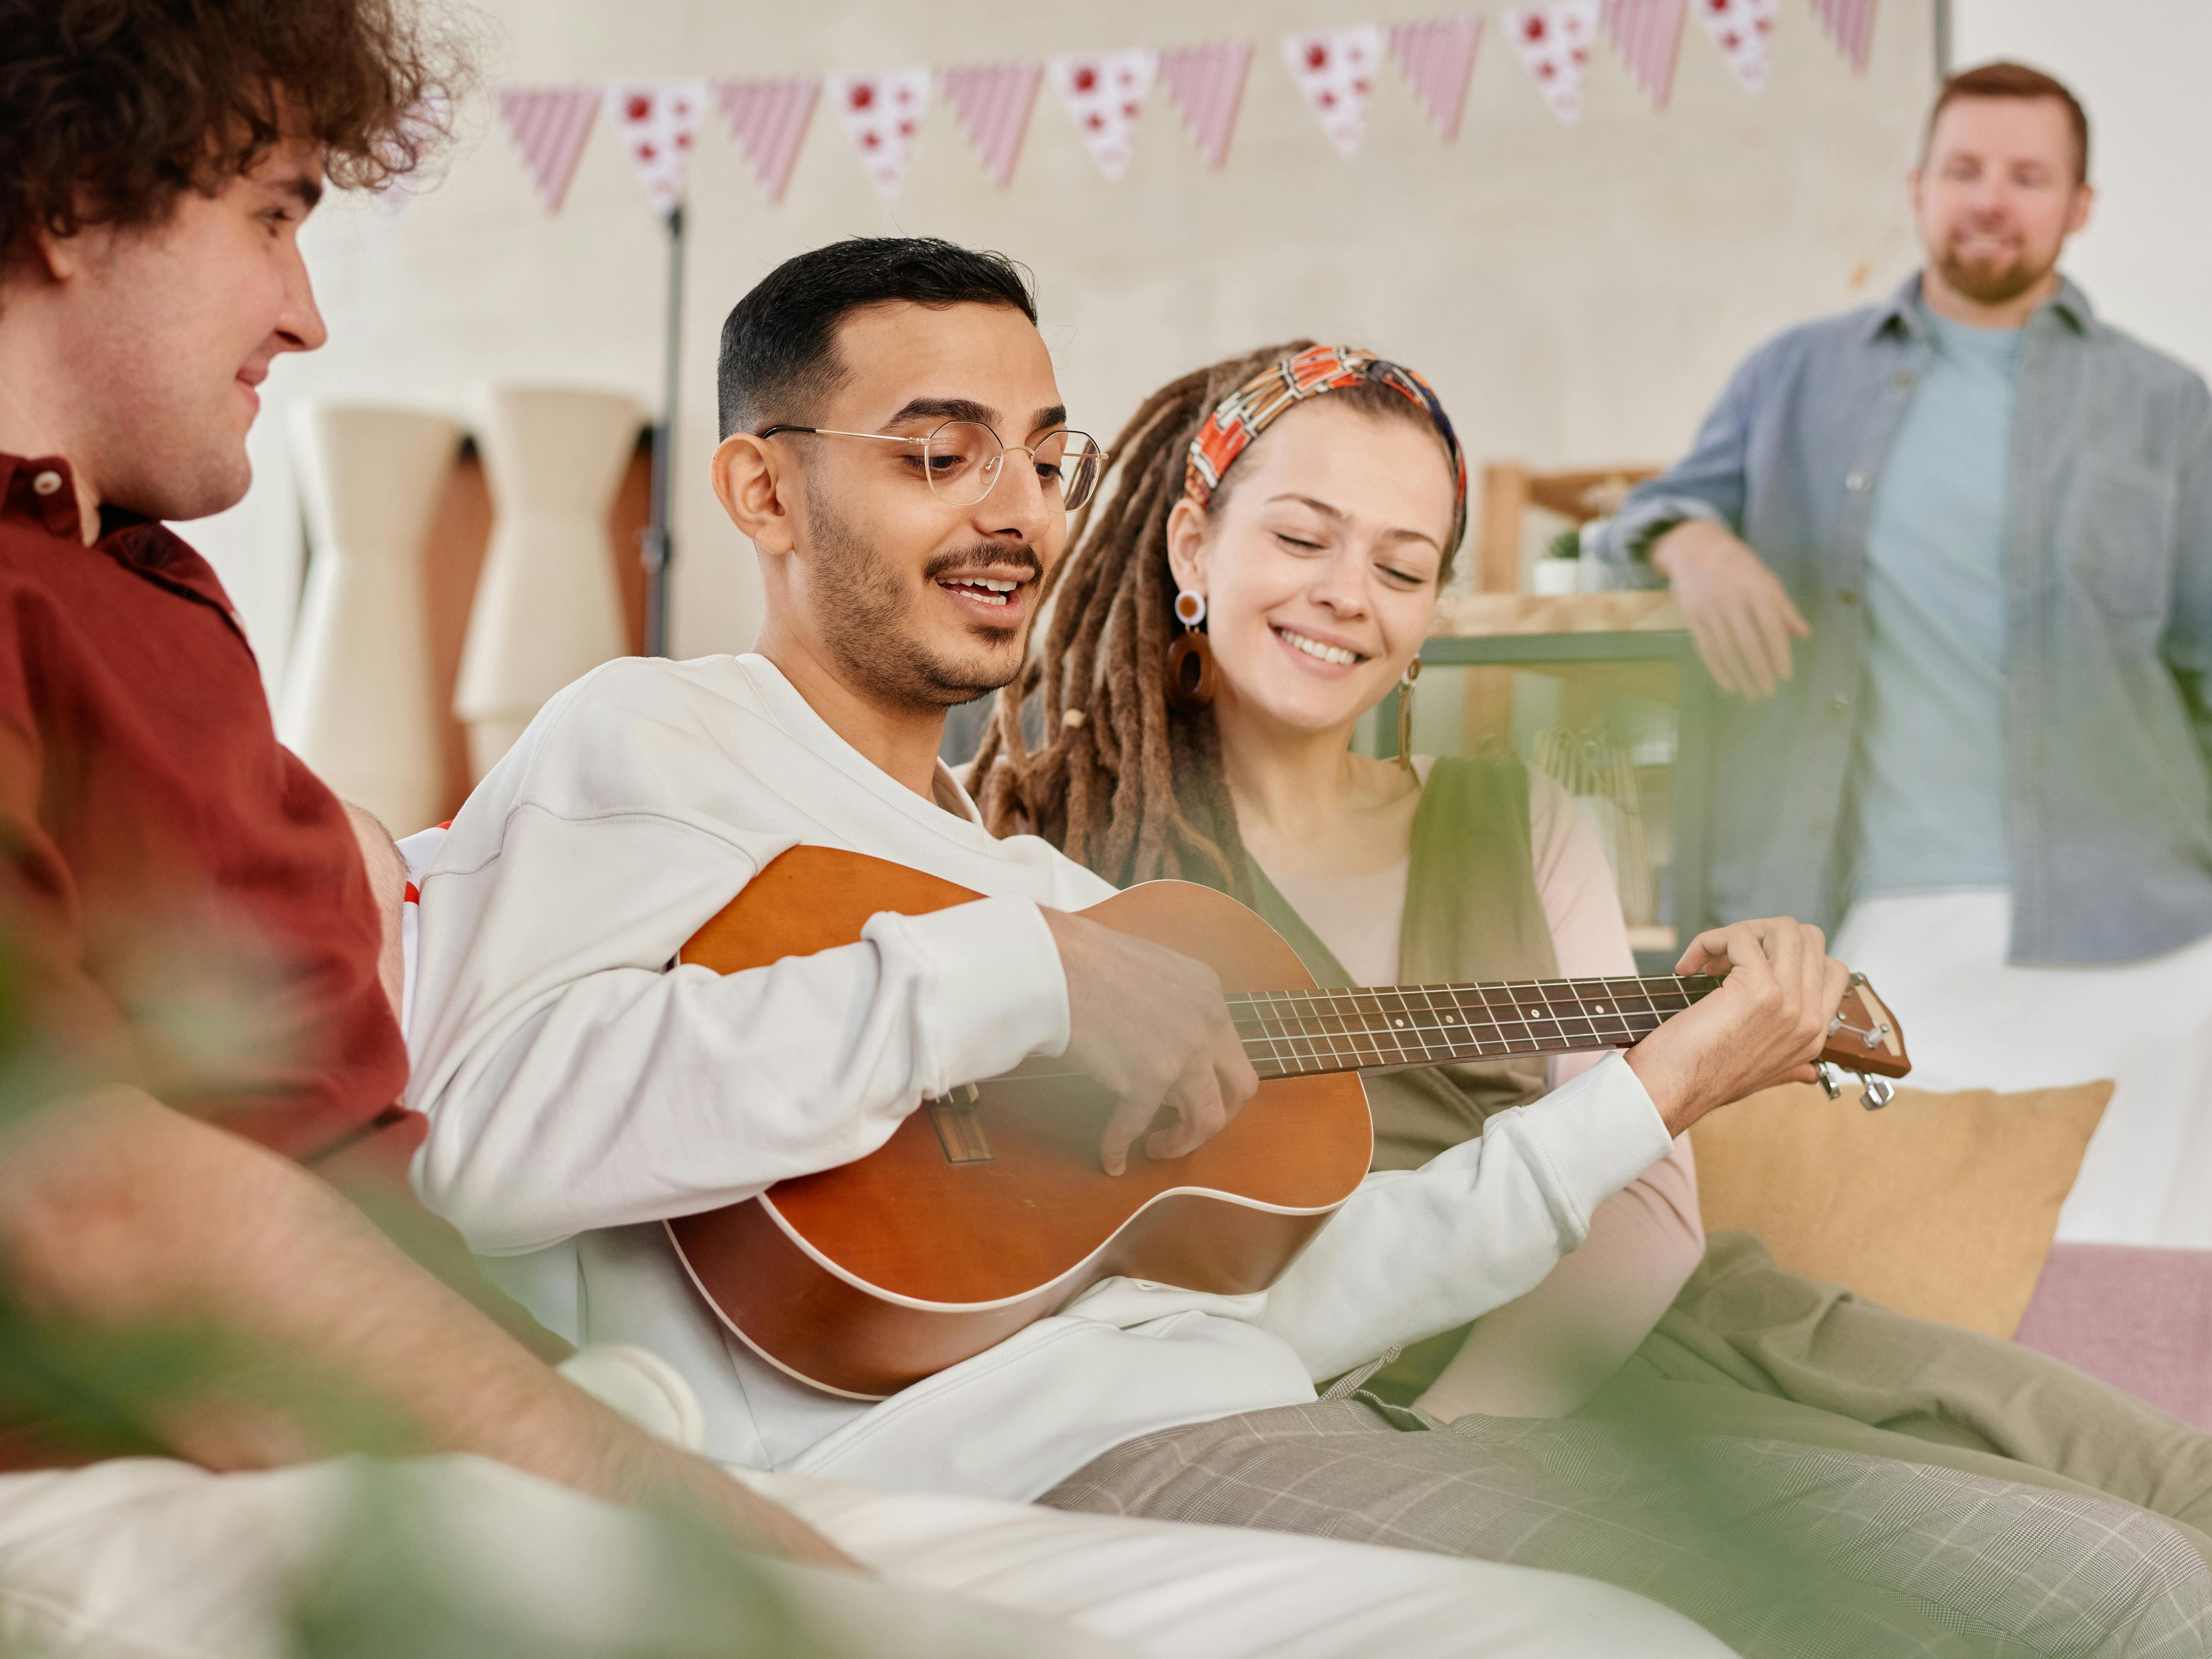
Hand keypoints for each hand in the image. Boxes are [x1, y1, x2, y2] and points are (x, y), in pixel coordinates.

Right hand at [1041, 907, 1258, 1175]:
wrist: (1056, 961)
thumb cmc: (1088, 958)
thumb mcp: (1153, 972)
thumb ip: (1172, 1006)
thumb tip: (1159, 1042)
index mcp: (1209, 994)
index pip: (1230, 1049)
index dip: (1213, 1079)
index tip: (1187, 1093)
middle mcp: (1207, 1024)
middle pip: (1241, 1087)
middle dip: (1219, 1115)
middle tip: (1189, 1127)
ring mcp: (1182, 1054)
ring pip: (1208, 1119)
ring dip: (1184, 1142)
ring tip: (1157, 1146)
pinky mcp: (1147, 1079)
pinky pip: (1136, 1126)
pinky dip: (1121, 1147)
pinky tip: (1112, 1159)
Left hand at [1624, 918, 1848, 1135]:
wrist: (1671, 1093)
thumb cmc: (1701, 1081)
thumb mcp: (1761, 1079)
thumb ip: (1791, 1070)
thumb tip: (1809, 1074)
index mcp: (1813, 1037)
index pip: (1833, 970)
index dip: (1790, 953)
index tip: (1747, 967)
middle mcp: (1808, 1020)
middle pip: (1809, 939)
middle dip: (1763, 934)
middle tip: (1726, 958)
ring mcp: (1789, 1003)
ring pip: (1785, 929)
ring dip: (1741, 932)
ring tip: (1710, 958)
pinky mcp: (1759, 989)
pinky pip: (1742, 938)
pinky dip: (1709, 941)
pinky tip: (1689, 966)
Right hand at [1650, 520, 1810, 698]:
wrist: (1695, 548)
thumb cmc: (1739, 565)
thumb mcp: (1766, 579)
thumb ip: (1784, 608)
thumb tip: (1804, 634)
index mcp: (1756, 589)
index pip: (1770, 627)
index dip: (1779, 653)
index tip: (1786, 676)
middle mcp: (1732, 600)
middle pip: (1747, 642)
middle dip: (1759, 670)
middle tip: (1768, 692)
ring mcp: (1710, 609)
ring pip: (1726, 649)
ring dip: (1739, 675)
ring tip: (1751, 693)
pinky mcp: (1694, 617)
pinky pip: (1706, 648)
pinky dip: (1717, 669)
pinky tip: (1728, 685)